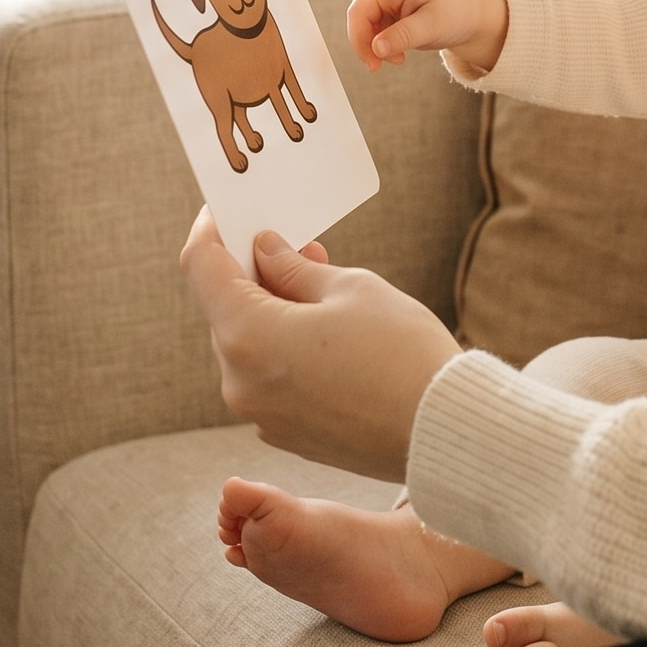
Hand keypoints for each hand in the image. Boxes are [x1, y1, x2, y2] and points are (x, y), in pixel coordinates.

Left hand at [181, 208, 462, 481]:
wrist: (444, 431)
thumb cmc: (403, 355)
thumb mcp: (351, 288)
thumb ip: (296, 268)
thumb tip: (266, 252)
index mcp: (248, 335)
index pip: (202, 266)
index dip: (212, 229)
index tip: (226, 211)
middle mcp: (240, 382)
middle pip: (226, 310)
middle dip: (255, 274)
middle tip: (298, 247)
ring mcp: (261, 414)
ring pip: (249, 347)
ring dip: (273, 314)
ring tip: (325, 291)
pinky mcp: (286, 435)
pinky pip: (271, 381)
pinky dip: (287, 353)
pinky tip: (330, 339)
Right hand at [319, 0, 509, 74]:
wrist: (470, 16)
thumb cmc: (455, 11)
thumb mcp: (434, 26)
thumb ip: (404, 37)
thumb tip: (376, 49)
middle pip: (359, 14)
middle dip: (362, 41)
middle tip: (374, 66)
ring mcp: (388, 5)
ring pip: (363, 28)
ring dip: (372, 48)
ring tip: (396, 62)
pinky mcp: (389, 19)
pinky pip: (373, 36)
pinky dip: (381, 50)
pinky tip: (397, 59)